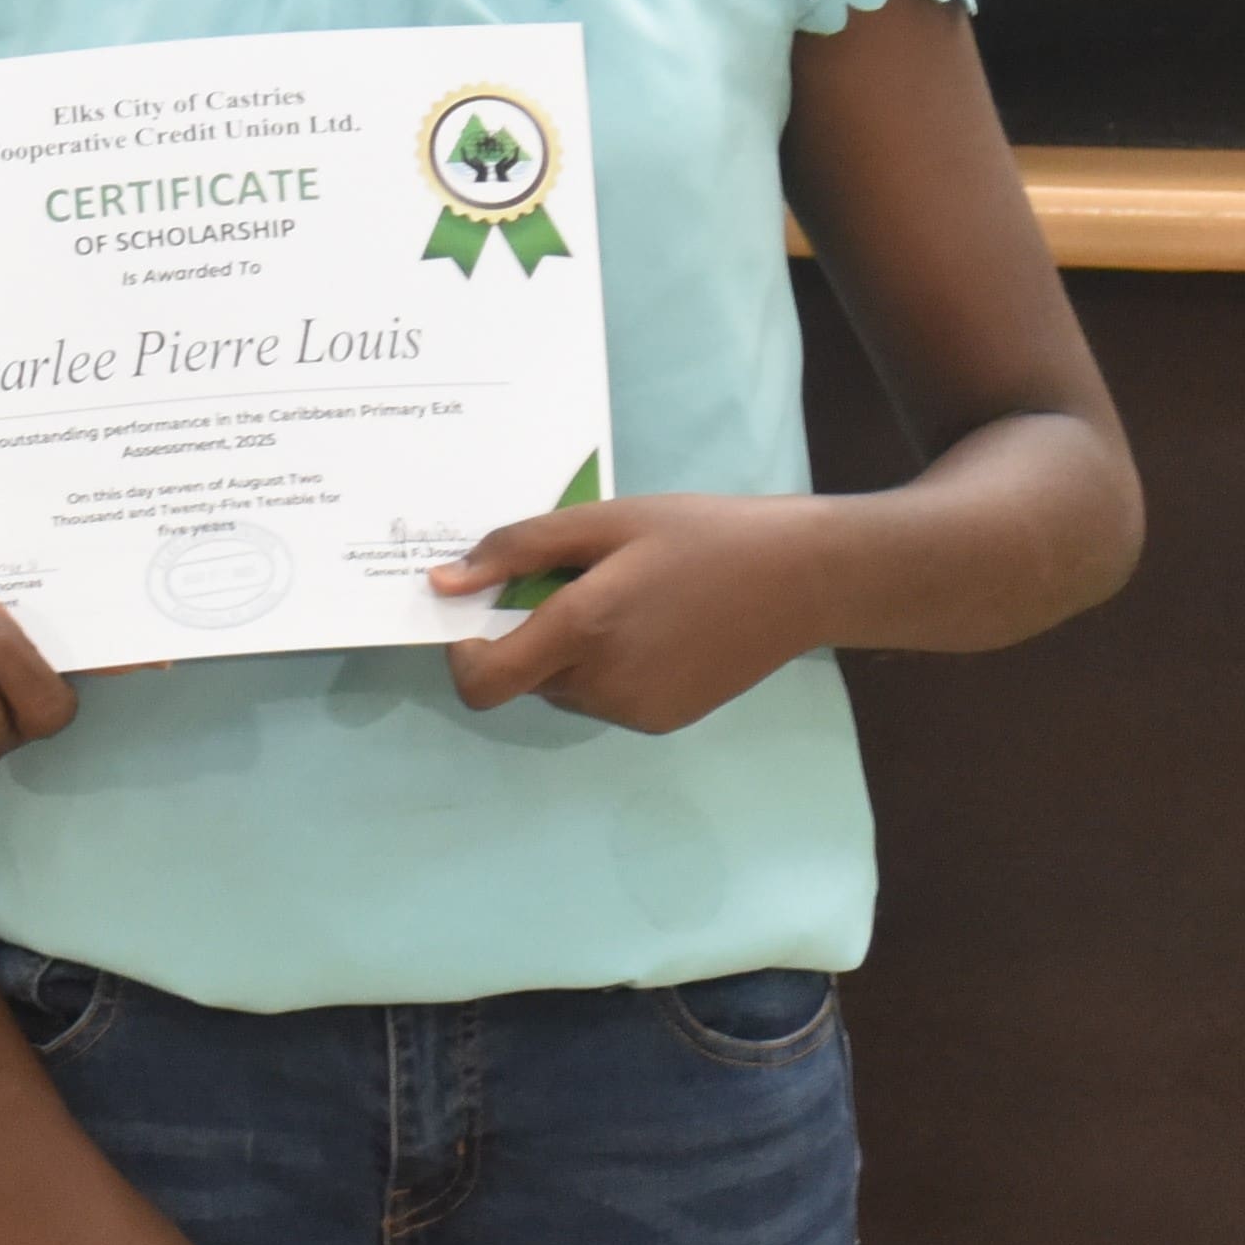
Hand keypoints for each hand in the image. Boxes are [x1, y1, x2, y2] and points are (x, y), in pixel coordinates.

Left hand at [434, 490, 839, 732]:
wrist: (804, 577)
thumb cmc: (701, 535)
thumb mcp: (604, 523)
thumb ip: (516, 551)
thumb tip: (441, 583)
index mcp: (583, 630)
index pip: (483, 681)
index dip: (463, 654)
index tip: (479, 615)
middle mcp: (603, 684)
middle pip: (523, 678)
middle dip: (528, 638)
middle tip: (576, 584)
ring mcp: (636, 711)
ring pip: (563, 688)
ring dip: (569, 653)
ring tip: (626, 600)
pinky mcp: (663, 722)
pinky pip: (604, 698)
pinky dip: (607, 668)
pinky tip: (654, 627)